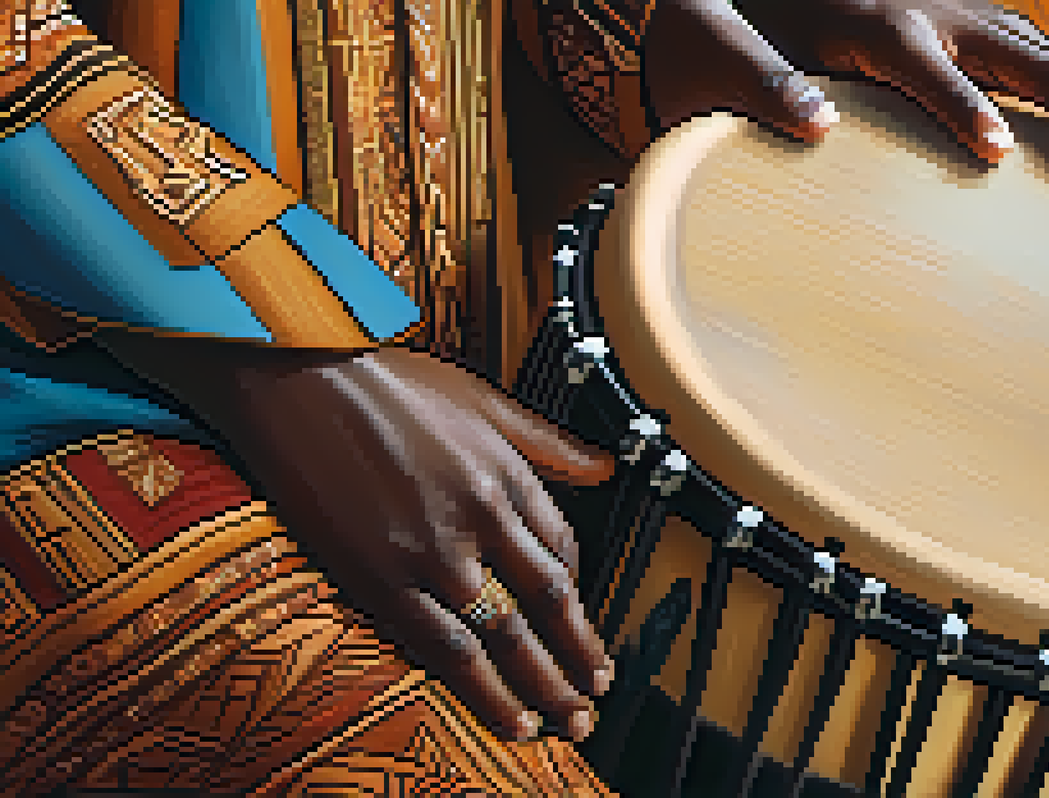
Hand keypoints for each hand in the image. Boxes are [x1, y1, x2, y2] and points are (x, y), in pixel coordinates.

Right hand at [99, 334, 615, 741]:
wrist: (297, 372)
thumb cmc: (385, 377)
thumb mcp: (483, 398)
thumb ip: (547, 441)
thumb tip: (605, 466)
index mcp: (507, 475)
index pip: (562, 551)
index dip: (577, 600)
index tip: (584, 630)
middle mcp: (480, 518)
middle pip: (546, 603)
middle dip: (577, 659)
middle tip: (596, 699)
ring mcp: (430, 552)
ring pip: (504, 636)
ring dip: (540, 688)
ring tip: (565, 724)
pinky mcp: (378, 577)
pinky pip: (441, 646)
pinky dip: (480, 688)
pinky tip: (505, 716)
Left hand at [643, 0, 1048, 177]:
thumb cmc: (750, 26)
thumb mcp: (743, 54)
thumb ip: (772, 87)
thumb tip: (815, 126)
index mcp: (879, 23)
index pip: (928, 66)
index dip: (962, 105)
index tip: (995, 154)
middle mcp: (935, 11)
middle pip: (1019, 52)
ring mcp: (964, 14)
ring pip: (1048, 51)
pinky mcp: (976, 25)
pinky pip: (1042, 54)